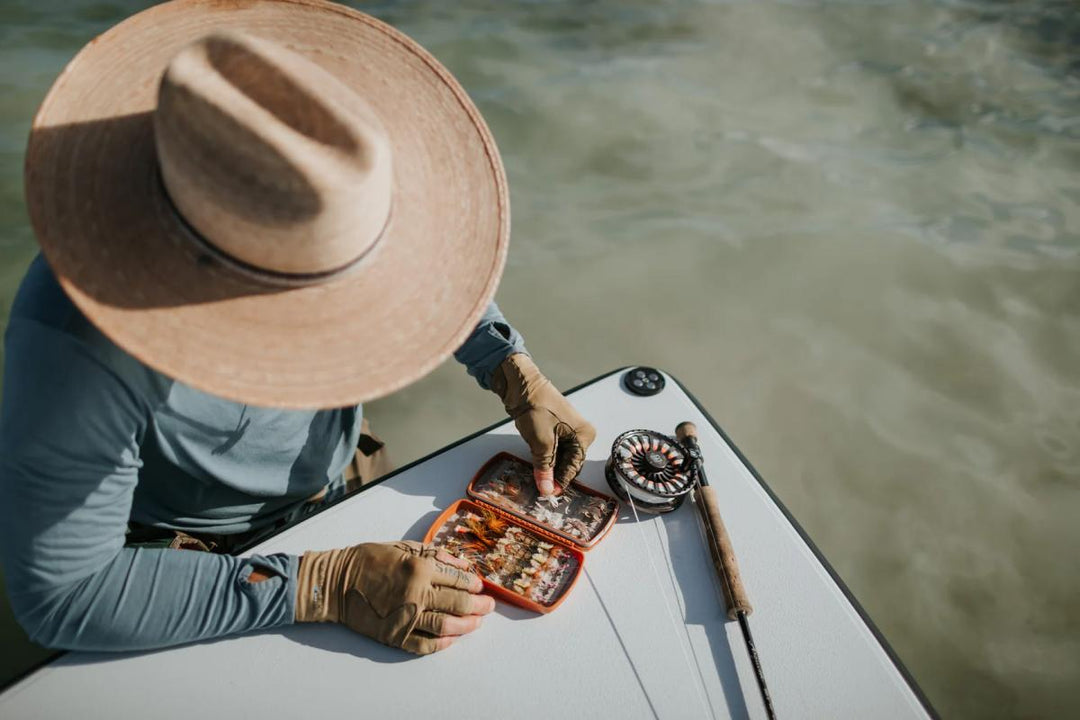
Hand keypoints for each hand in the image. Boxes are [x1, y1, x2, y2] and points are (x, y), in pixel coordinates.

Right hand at [295, 541, 493, 654]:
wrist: (336, 582)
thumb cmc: (370, 560)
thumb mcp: (405, 547)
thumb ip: (437, 556)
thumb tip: (465, 565)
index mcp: (420, 568)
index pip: (459, 579)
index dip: (475, 585)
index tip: (481, 587)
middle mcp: (416, 593)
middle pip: (459, 604)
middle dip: (479, 606)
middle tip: (488, 607)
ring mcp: (405, 617)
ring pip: (447, 626)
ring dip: (467, 626)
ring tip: (476, 623)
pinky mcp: (394, 635)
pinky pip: (425, 645)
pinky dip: (442, 643)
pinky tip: (452, 639)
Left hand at [491, 353, 596, 495]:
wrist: (521, 385)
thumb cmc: (536, 408)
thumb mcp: (541, 442)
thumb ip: (544, 467)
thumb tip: (546, 489)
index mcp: (583, 435)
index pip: (574, 467)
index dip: (560, 481)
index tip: (547, 493)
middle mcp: (579, 434)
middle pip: (568, 463)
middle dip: (554, 475)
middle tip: (540, 488)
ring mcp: (567, 431)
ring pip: (559, 457)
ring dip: (548, 467)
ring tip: (536, 478)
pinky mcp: (555, 429)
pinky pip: (553, 450)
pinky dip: (544, 458)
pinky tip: (536, 465)